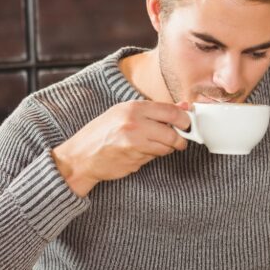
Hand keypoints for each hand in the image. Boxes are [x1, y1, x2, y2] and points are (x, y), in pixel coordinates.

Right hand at [52, 100, 190, 196]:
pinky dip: (151, 157)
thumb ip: (153, 111)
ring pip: (165, 148)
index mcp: (133, 108)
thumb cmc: (101, 133)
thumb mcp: (123, 113)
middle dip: (181, 140)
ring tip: (153, 146)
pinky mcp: (134, 161)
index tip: (189, 124)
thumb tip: (183, 108)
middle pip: (172, 134)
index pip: (170, 112)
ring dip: (166, 149)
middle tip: (181, 141)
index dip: (184, 119)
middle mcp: (134, 124)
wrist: (80, 157)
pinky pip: (153, 158)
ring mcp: (134, 144)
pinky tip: (138, 153)